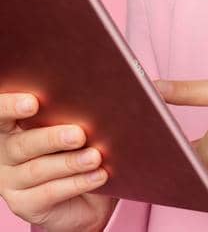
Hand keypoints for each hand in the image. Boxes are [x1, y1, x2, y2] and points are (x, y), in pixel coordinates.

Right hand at [0, 92, 116, 231]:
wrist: (89, 198)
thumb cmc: (82, 149)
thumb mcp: (81, 128)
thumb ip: (80, 112)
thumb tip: (107, 93)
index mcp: (12, 127)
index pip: (2, 114)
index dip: (10, 106)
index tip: (33, 102)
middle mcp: (5, 153)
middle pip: (21, 144)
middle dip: (51, 138)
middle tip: (79, 134)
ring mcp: (10, 181)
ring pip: (37, 169)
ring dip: (69, 163)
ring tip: (95, 157)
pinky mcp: (24, 204)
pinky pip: (49, 193)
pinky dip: (76, 183)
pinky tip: (98, 175)